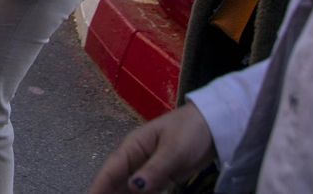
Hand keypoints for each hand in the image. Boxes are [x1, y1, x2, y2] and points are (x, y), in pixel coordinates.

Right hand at [89, 104, 215, 192]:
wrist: (213, 125)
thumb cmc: (189, 131)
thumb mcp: (173, 150)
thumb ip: (154, 169)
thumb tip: (133, 188)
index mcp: (133, 147)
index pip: (111, 170)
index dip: (98, 186)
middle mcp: (135, 159)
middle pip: (116, 182)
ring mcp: (147, 169)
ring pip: (129, 189)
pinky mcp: (160, 178)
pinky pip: (145, 192)